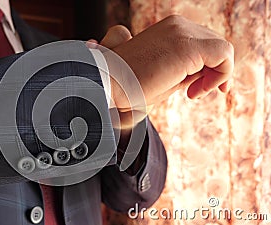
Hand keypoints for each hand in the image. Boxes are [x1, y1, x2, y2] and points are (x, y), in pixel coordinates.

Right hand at [108, 15, 233, 108]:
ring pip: (222, 49)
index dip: (207, 66)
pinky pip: (224, 55)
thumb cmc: (128, 85)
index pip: (203, 42)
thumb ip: (183, 68)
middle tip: (193, 93)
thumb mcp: (161, 74)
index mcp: (169, 28)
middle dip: (213, 72)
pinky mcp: (187, 46)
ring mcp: (181, 31)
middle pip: (215, 45)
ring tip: (193, 93)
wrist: (107, 85)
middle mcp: (177, 24)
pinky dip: (220, 76)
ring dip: (216, 76)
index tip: (193, 89)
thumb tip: (204, 74)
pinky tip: (195, 92)